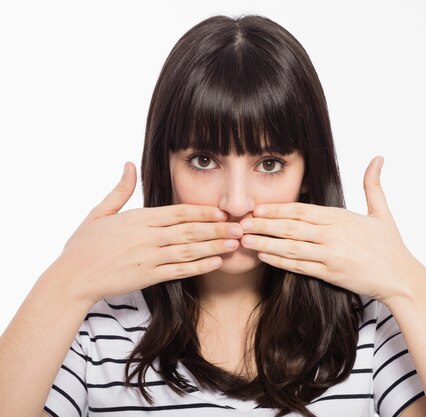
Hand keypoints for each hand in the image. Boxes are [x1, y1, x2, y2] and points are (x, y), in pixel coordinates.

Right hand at [52, 162, 243, 304]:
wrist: (72, 278)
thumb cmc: (84, 245)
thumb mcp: (100, 212)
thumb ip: (121, 190)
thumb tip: (129, 164)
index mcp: (139, 219)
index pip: (178, 212)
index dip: (203, 211)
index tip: (222, 211)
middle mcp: (148, 237)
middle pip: (190, 230)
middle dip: (217, 229)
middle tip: (240, 227)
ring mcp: (150, 258)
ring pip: (189, 250)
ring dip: (215, 247)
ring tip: (235, 244)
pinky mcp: (149, 277)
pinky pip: (180, 271)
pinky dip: (200, 267)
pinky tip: (216, 263)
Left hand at [239, 156, 425, 302]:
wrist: (400, 277)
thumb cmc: (390, 246)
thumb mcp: (382, 211)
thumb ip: (372, 184)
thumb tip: (378, 158)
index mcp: (341, 217)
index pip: (302, 210)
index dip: (277, 208)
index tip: (258, 207)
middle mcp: (332, 234)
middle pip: (291, 226)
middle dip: (263, 224)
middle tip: (241, 222)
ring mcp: (330, 254)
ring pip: (290, 247)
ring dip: (265, 242)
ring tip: (245, 239)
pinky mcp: (330, 273)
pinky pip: (299, 266)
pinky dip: (279, 261)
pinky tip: (264, 256)